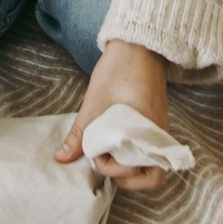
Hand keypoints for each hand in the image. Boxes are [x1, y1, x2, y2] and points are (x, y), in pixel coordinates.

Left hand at [54, 40, 171, 191]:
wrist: (138, 46)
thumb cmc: (119, 70)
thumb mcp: (94, 103)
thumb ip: (80, 134)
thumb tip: (61, 158)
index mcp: (148, 133)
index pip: (146, 175)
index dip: (118, 172)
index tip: (98, 156)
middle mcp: (160, 137)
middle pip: (152, 178)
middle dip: (125, 176)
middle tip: (103, 160)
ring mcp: (160, 131)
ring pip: (151, 165)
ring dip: (129, 167)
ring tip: (108, 153)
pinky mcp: (156, 125)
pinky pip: (149, 151)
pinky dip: (133, 155)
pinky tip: (114, 144)